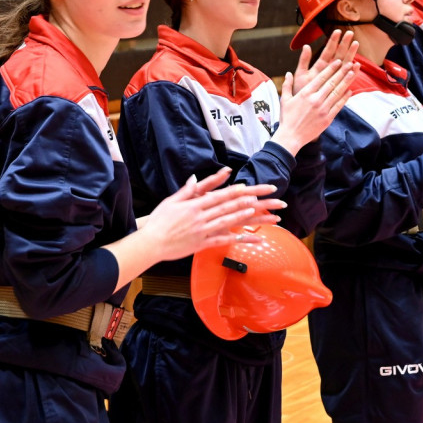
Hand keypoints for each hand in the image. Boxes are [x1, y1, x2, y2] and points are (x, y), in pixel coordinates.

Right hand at [141, 168, 283, 260]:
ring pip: (230, 222)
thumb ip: (188, 190)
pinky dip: (239, 241)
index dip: (239, 191)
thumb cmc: (160, 221)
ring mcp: (203, 230)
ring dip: (251, 218)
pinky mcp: (202, 244)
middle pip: (231, 206)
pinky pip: (224, 242)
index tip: (254, 188)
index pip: (222, 194)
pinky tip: (253, 239)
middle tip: (271, 198)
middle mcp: (202, 216)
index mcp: (196, 204)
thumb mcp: (172, 201)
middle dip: (254, 201)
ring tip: (269, 215)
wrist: (150, 242)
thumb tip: (197, 178)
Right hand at [272, 56, 357, 154]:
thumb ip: (287, 85)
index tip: (338, 62)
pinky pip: (338, 106)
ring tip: (353, 73)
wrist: (291, 136)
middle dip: (342, 72)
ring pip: (337, 93)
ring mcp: (323, 109)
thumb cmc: (287, 118)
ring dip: (346, 82)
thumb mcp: (284, 100)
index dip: (331, 68)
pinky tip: (350, 91)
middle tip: (350, 63)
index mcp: (305, 93)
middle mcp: (315, 99)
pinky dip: (344, 98)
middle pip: (331, 83)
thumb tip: (288, 73)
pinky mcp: (327, 118)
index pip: (321, 77)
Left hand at [292, 30, 357, 94]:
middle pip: (338, 55)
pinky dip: (352, 72)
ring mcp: (333, 80)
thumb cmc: (300, 92)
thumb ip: (304, 61)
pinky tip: (357, 65)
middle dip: (344, 44)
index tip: (338, 31)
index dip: (332, 41)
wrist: (302, 109)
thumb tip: (306, 45)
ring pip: (344, 65)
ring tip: (356, 44)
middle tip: (350, 33)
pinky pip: (346, 79)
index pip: (327, 51)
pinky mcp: (337, 89)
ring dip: (350, 54)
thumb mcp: (300, 75)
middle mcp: (328, 72)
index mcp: (319, 67)